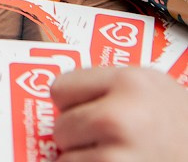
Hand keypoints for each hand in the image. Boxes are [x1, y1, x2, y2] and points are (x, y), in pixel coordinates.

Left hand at [52, 66, 187, 160]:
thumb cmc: (186, 131)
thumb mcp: (156, 92)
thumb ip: (111, 89)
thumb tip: (60, 101)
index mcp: (131, 82)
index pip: (61, 88)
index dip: (73, 105)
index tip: (89, 112)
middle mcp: (122, 115)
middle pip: (61, 126)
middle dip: (79, 138)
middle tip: (112, 143)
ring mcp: (119, 153)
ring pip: (66, 157)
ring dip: (85, 161)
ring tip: (121, 158)